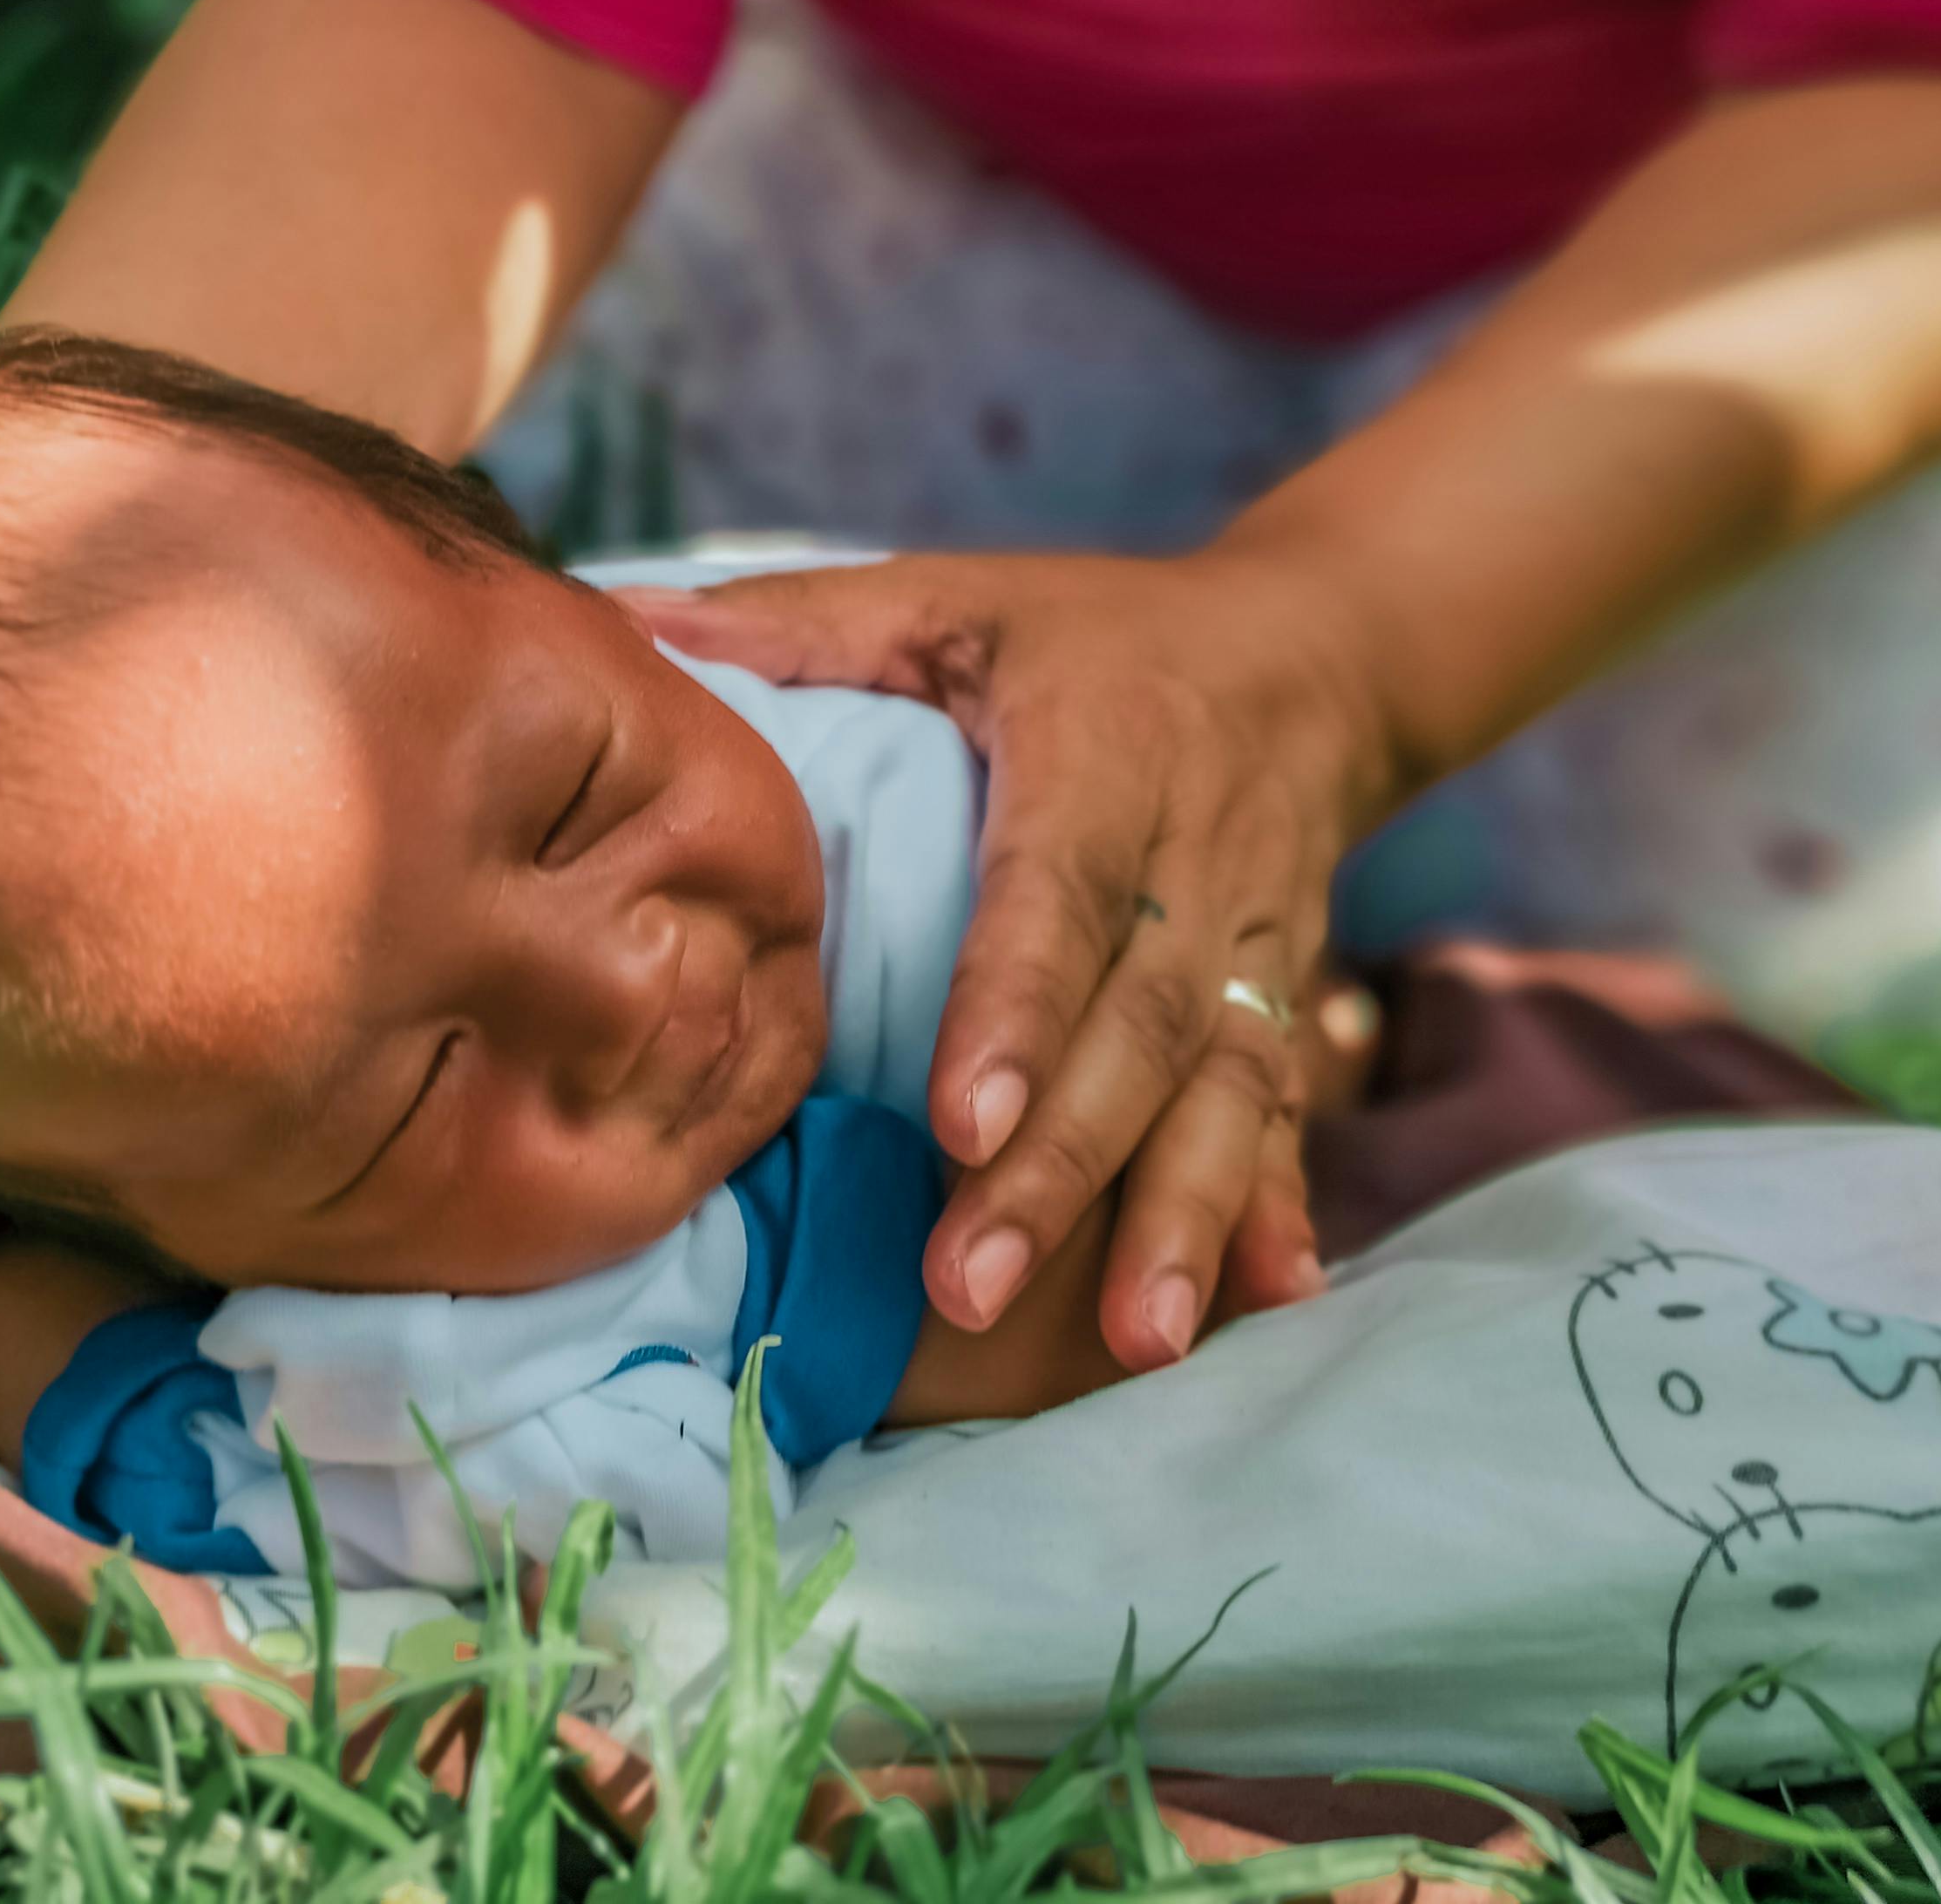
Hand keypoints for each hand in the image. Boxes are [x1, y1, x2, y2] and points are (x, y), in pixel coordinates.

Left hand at [624, 548, 1400, 1370]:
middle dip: (1064, 1168)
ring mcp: (1257, 940)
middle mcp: (1193, 857)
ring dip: (1179, 1218)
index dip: (1015, 1013)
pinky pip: (1286, 1110)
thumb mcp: (953, 600)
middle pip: (1138, 1027)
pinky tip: (1271, 1302)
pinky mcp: (1288, 995)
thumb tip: (625, 625)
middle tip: (967, 1292)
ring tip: (1130, 1342)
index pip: (1057, 896)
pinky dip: (1279, 1206)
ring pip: (1228, 1089)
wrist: (1315, 653)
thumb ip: (801, 625)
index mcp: (1102, 752)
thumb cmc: (1091, 634)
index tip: (957, 1125)